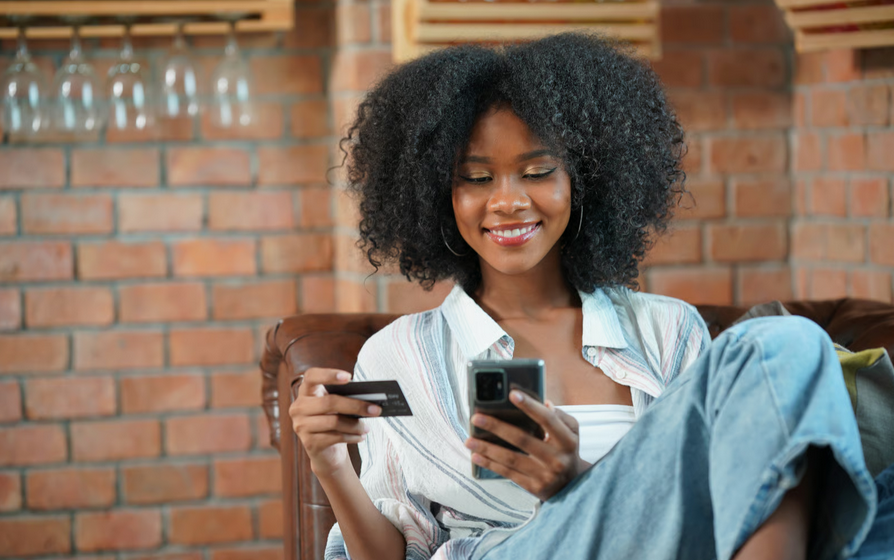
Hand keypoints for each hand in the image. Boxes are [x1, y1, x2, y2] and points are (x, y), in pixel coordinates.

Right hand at [289, 367, 381, 476]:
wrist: (326, 452)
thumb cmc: (333, 422)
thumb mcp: (336, 408)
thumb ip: (345, 399)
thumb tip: (368, 399)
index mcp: (306, 392)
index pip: (311, 376)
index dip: (328, 375)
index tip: (349, 377)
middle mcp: (299, 407)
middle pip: (329, 402)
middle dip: (356, 406)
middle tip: (376, 409)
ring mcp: (301, 426)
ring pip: (334, 422)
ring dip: (356, 425)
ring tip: (367, 427)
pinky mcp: (309, 443)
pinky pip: (335, 437)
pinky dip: (352, 437)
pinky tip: (361, 436)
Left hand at [464, 392, 588, 500]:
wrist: (572, 487)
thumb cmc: (566, 452)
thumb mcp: (572, 433)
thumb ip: (559, 416)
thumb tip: (543, 402)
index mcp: (567, 440)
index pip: (547, 419)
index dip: (530, 406)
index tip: (512, 394)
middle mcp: (556, 458)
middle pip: (522, 439)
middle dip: (497, 427)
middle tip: (476, 417)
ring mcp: (545, 475)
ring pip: (511, 459)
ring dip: (487, 448)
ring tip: (469, 439)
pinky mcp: (534, 487)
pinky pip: (508, 473)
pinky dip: (490, 464)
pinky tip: (476, 456)